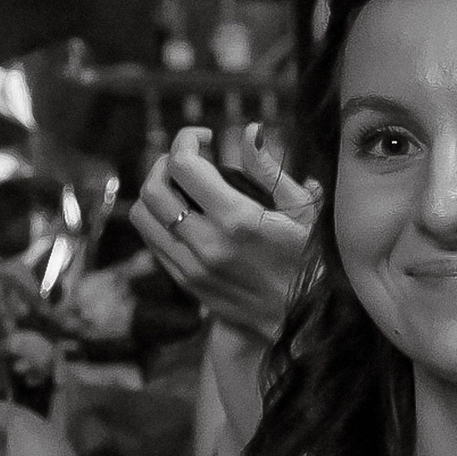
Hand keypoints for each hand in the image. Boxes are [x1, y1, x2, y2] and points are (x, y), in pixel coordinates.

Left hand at [129, 125, 318, 339]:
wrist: (306, 323)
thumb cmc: (313, 262)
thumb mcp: (304, 212)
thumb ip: (270, 170)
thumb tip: (249, 132)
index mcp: (238, 221)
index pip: (183, 166)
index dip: (186, 140)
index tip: (204, 137)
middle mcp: (207, 245)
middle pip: (153, 188)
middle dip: (164, 162)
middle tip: (189, 158)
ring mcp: (192, 268)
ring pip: (143, 217)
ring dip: (156, 191)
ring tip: (181, 186)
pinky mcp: (187, 284)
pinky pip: (153, 243)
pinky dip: (159, 220)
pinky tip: (185, 214)